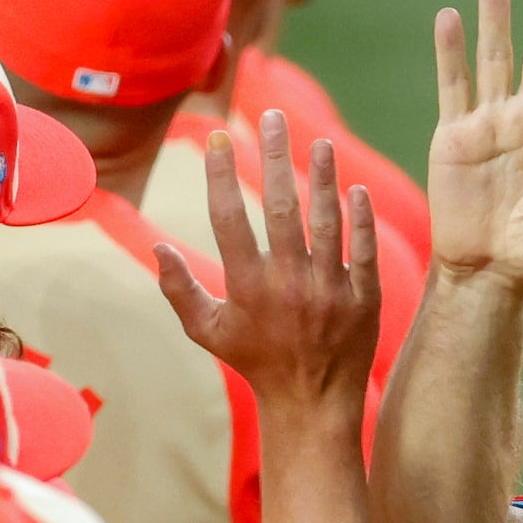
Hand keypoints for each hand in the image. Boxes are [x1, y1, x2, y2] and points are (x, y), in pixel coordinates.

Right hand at [154, 114, 381, 407]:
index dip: (221, 175)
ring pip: (327, 223)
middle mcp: (289, 286)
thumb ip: (180, 289)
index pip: (229, 219)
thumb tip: (158, 246)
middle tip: (272, 116)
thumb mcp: (208, 332)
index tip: (220, 136)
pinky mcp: (364, 300)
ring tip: (319, 142)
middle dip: (273, 157)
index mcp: (248, 289)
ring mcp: (330, 292)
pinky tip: (355, 189)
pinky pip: (364, 251)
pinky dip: (361, 219)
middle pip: (280, 208)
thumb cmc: (256, 363)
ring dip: (323, 178)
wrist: (312, 405)